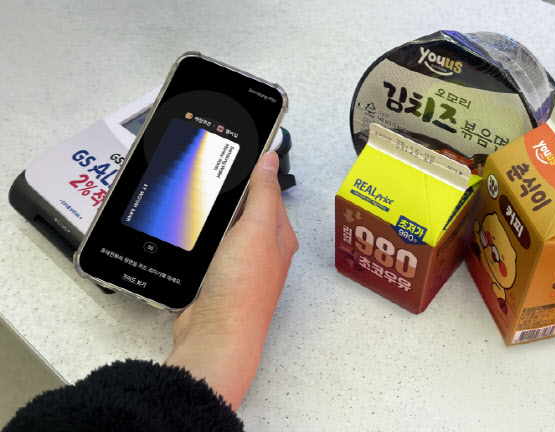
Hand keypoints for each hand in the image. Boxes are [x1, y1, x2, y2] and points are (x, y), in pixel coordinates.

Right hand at [166, 151, 297, 409]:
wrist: (217, 334)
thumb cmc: (242, 288)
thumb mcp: (255, 229)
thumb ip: (262, 193)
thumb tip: (270, 158)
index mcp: (278, 234)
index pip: (268, 191)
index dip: (253, 170)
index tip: (236, 153)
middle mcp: (262, 249)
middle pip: (246, 209)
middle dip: (231, 192)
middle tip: (210, 171)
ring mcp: (239, 265)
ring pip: (226, 228)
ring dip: (214, 214)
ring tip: (197, 194)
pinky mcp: (218, 277)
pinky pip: (212, 247)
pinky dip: (203, 236)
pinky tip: (191, 229)